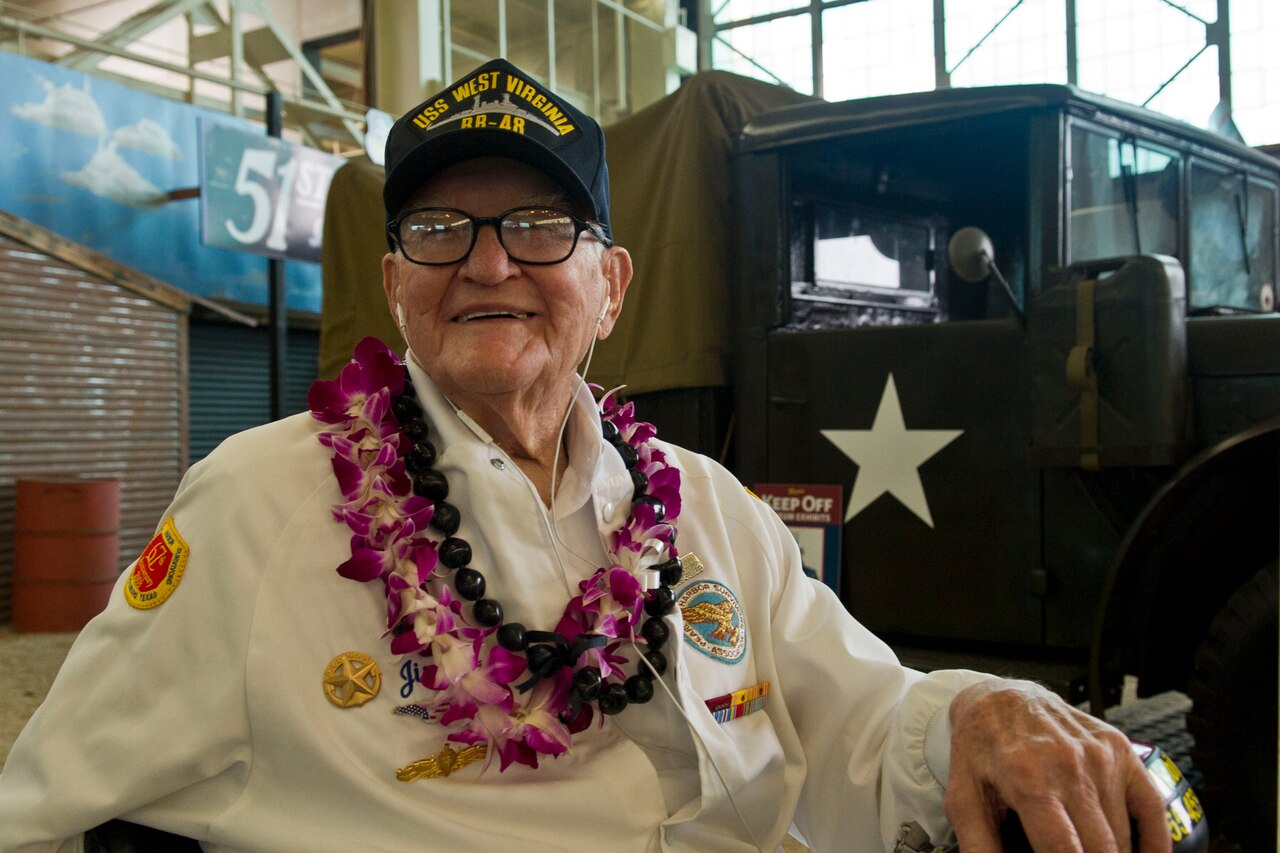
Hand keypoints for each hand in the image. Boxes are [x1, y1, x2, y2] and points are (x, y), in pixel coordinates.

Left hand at [944, 680, 1170, 851]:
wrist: (1002, 699)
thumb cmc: (981, 749)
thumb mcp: (963, 798)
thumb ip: (980, 845)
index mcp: (1029, 781)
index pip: (1065, 851)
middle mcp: (1071, 767)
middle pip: (1101, 850)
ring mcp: (1101, 757)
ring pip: (1122, 838)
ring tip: (1079, 846)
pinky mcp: (1122, 750)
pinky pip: (1152, 812)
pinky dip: (1153, 846)